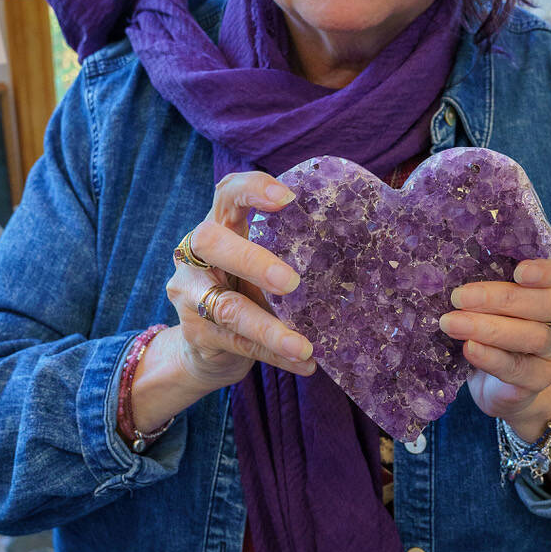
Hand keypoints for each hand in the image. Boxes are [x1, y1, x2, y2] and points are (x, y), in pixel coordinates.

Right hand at [131, 172, 315, 432]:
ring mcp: (189, 294)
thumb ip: (289, 253)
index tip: (288, 198)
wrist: (205, 349)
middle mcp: (195, 255)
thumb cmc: (246, 292)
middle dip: (251, 258)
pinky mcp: (196, 333)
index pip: (228, 193)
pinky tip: (305, 362)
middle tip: (291, 282)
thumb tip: (361, 252)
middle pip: (211, 241)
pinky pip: (238, 344)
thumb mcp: (260, 265)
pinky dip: (274, 354)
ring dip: (269, 327)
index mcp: (219, 226)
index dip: (253, 189)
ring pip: (226, 307)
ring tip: (303, 345)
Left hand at [438, 254, 550, 441]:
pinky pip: (519, 368)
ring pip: (534, 336)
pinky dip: (491, 357)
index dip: (549, 270)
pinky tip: (468, 349)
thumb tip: (443, 272)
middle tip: (458, 297)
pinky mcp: (537, 380)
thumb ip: (478, 287)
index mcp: (545, 290)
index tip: (519, 271)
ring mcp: (548, 352)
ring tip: (451, 324)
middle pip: (549, 303)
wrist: (494, 387)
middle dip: (502, 298)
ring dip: (489, 328)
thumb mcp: (482, 304)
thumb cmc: (485, 331)